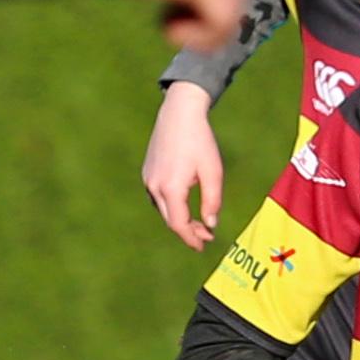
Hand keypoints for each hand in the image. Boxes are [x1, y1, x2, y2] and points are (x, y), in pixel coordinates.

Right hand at [143, 83, 227, 249]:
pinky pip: (158, 197)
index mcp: (171, 188)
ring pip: (163, 210)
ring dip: (179, 219)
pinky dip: (171, 207)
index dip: (191, 239)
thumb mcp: (213, 171)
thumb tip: (210, 224)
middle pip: (170, 220)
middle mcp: (154, 186)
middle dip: (187, 231)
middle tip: (206, 236)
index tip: (203, 246)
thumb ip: (212, 201)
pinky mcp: (147, 172)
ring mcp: (148, 179)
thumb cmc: (200, 141)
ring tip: (198, 223)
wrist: (179, 113)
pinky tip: (184, 205)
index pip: (179, 224)